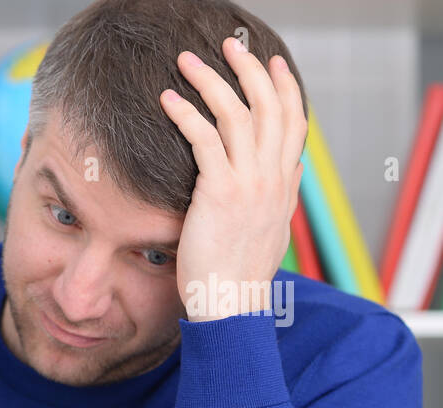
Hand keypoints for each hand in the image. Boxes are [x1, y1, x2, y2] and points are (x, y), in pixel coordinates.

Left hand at [160, 36, 306, 321]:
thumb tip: (287, 174)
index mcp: (284, 185)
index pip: (294, 123)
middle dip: (249, 70)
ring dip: (212, 81)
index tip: (273, 63)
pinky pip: (205, 139)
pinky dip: (186, 113)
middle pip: (270, 106)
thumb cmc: (238, 277)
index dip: (285, 88)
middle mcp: (274, 178)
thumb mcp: (268, 233)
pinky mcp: (221, 192)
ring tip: (188, 62)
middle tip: (228, 46)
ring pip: (237, 114)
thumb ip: (277, 199)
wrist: (231, 306)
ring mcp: (251, 183)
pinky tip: (169, 99)